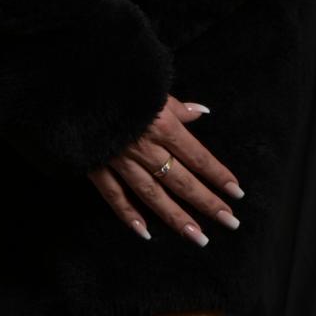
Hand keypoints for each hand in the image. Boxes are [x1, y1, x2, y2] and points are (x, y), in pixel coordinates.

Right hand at [86, 95, 243, 245]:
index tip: (237, 193)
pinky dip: (128, 215)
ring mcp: (121, 160)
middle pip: (181, 180)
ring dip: (177, 218)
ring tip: (198, 237)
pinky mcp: (97, 166)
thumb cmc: (121, 80)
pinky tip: (144, 232)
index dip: (218, 175)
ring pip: (153, 195)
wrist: (79, 78)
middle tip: (230, 222)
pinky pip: (114, 195)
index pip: (197, 156)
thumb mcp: (154, 86)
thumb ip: (178, 106)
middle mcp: (145, 147)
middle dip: (207, 202)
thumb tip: (201, 113)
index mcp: (162, 125)